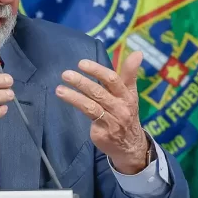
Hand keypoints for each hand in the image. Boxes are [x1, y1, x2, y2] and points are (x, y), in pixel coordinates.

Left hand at [55, 51, 148, 174]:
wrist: (131, 144)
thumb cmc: (126, 112)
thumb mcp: (130, 93)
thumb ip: (129, 73)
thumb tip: (138, 52)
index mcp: (127, 95)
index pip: (112, 80)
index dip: (97, 70)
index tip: (81, 63)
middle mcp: (121, 108)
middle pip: (99, 92)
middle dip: (81, 82)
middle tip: (65, 74)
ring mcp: (112, 122)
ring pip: (91, 106)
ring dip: (73, 97)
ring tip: (59, 89)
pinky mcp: (103, 133)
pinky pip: (89, 119)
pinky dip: (79, 109)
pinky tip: (66, 100)